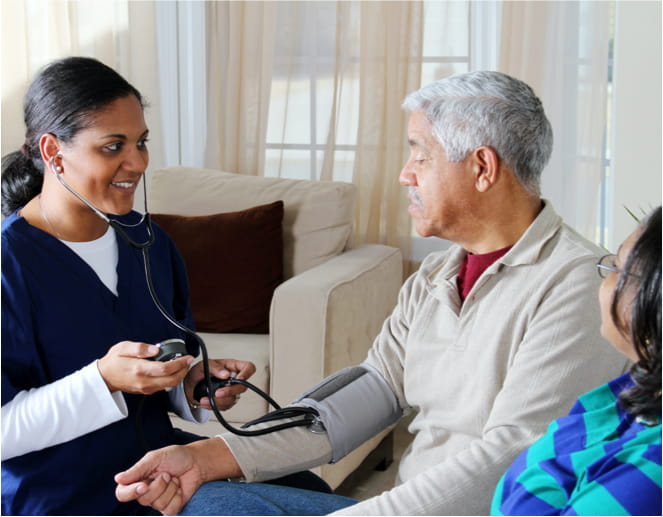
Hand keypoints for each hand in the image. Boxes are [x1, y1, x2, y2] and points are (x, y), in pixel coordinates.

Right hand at [98, 341, 193, 393]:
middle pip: (172, 380)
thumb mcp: (123, 348)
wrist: (104, 377)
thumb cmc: (114, 362)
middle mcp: (144, 381)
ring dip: (179, 375)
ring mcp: (146, 388)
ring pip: (170, 385)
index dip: (180, 363)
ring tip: (182, 364)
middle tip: (187, 361)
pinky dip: (172, 379)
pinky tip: (172, 370)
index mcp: (140, 369)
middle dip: (183, 370)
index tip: (187, 357)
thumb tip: (155, 350)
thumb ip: (140, 348)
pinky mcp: (146, 391)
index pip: (166, 369)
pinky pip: (164, 387)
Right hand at [115, 438, 240, 514]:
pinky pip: (169, 509)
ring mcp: (157, 501)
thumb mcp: (155, 458)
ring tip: (174, 478)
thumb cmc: (175, 457)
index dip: (130, 492)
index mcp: (137, 480)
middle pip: (143, 499)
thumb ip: (137, 470)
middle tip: (166, 474)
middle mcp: (145, 492)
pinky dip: (177, 496)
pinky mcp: (170, 507)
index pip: (122, 493)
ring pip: (158, 504)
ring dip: (170, 488)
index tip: (144, 485)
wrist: (196, 462)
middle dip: (159, 485)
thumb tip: (118, 479)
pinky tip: (179, 488)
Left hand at [184, 358, 255, 409]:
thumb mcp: (205, 365)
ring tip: (205, 399)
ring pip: (233, 399)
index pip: (249, 368)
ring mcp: (231, 391)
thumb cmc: (200, 371)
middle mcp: (234, 379)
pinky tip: (206, 402)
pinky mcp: (226, 401)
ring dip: (218, 401)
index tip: (238, 379)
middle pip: (243, 387)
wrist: (191, 385)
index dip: (247, 373)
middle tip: (217, 393)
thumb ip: (216, 368)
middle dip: (230, 391)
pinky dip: (214, 406)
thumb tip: (226, 374)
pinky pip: (225, 407)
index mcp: (233, 367)